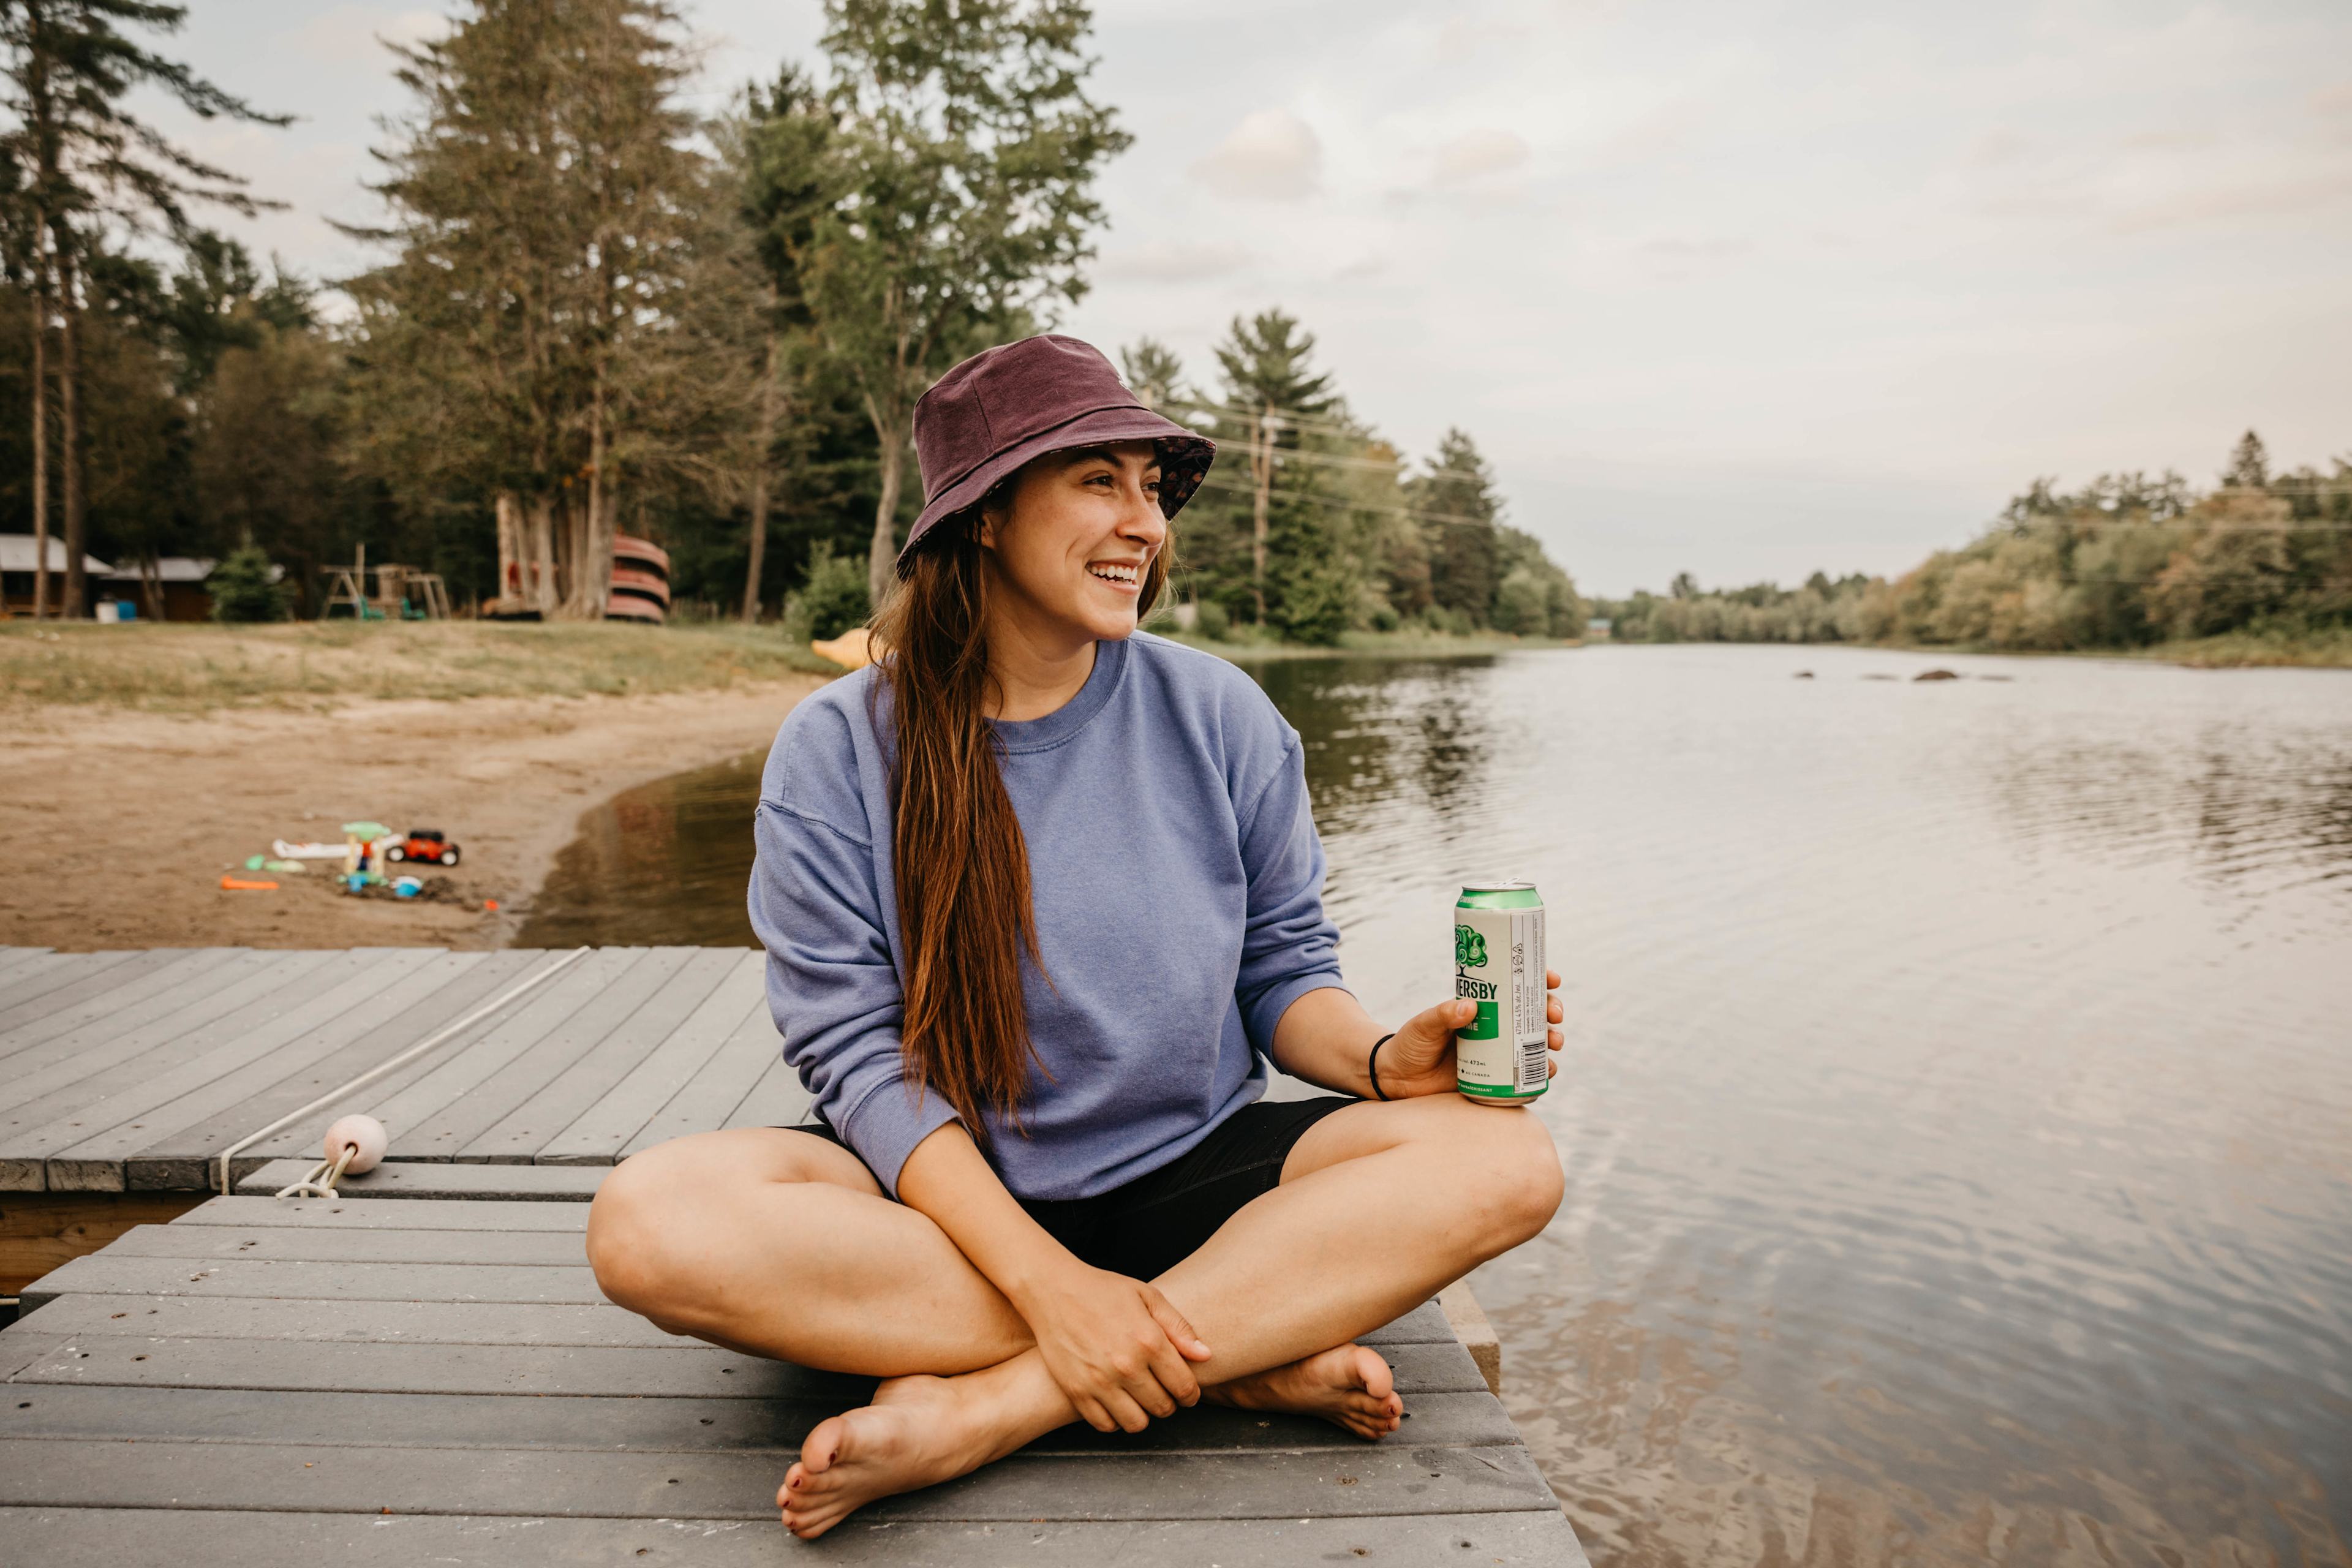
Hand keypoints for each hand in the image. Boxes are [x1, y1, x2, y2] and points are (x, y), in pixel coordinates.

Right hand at [1012, 1263, 1211, 1433]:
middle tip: (1162, 1390)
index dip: (1191, 1394)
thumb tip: (1205, 1355)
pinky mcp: (1076, 1391)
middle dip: (1169, 1402)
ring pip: (1137, 1423)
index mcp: (1148, 1340)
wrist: (1053, 1290)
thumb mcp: (1148, 1296)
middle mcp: (1125, 1365)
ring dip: (1144, 1414)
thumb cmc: (1103, 1290)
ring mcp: (1099, 1381)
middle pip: (1163, 1408)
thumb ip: (1179, 1327)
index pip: (1184, 1387)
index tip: (1188, 1391)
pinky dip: (1115, 1419)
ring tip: (1140, 1398)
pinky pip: (1105, 1425)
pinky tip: (1116, 1401)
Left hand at [1375, 968, 1564, 1098]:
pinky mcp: (1497, 1078)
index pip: (1516, 988)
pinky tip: (1547, 1071)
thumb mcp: (1424, 1025)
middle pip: (1533, 1015)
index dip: (1539, 981)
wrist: (1400, 1079)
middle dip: (1551, 1011)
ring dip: (1552, 1041)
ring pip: (1535, 1043)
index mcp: (1482, 1008)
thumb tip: (1469, 1006)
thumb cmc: (1411, 1044)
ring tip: (1554, 1043)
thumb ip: (1442, 1015)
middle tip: (1554, 1015)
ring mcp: (1498, 1053)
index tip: (1552, 979)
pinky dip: (1540, 1073)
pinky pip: (1525, 1074)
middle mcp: (1496, 1028)